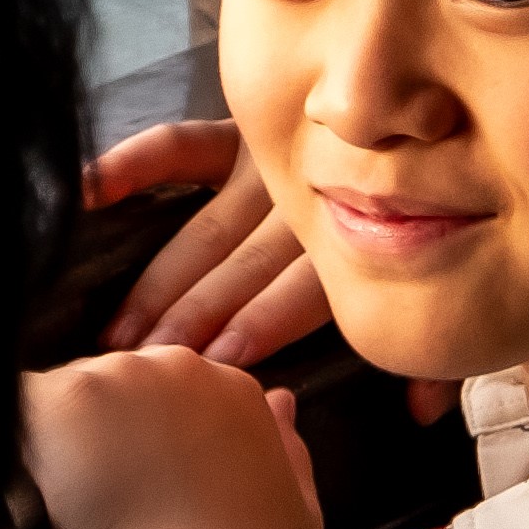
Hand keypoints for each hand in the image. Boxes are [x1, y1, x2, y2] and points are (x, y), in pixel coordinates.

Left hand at [18, 347, 323, 528]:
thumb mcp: (299, 510)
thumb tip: (281, 402)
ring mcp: (118, 378)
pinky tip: (34, 492)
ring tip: (66, 506)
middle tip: (100, 500)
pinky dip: (20, 447)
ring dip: (61, 440)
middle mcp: (178, 368)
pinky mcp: (63, 399)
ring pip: (68, 393)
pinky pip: (19, 406)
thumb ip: (289, 451)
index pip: (173, 391)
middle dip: (103, 432)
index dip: (148, 439)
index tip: (138, 484)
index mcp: (233, 390)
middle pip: (119, 382)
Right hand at [86, 123, 453, 420]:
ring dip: (161, 281)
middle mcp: (311, 200)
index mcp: (357, 240)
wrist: (416, 115)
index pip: (302, 288)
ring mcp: (271, 163)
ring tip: (120, 330)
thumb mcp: (440, 289)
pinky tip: (88, 192)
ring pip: (209, 230)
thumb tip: (420, 413)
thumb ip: (433, 354)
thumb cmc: (420, 222)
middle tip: (149, 363)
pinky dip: (134, 163)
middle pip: (246, 268)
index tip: (219, 361)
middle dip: (195, 319)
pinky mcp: (239, 132)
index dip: (261, 323)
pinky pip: (181, 146)